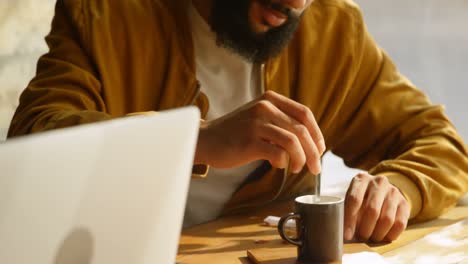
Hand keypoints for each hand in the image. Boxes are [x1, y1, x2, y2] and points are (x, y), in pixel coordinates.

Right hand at [195, 91, 325, 173]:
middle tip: (315, 168)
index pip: (304, 113)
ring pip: (293, 142)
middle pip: (302, 130)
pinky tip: (278, 165)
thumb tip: (310, 142)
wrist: (206, 140)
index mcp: (270, 99)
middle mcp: (265, 107)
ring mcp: (256, 123)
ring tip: (297, 168)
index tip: (320, 149)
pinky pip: (278, 153)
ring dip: (301, 159)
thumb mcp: (258, 118)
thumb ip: (280, 122)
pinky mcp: (249, 141)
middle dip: (314, 152)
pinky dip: (283, 162)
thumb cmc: (235, 133)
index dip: (317, 133)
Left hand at [344, 173, 410, 241]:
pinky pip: (400, 224)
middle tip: (361, 237)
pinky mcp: (405, 203)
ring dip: (378, 234)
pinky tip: (383, 237)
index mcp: (361, 179)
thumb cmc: (361, 199)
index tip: (346, 235)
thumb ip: (346, 212)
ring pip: (387, 219)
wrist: (382, 192)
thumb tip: (343, 233)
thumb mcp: (351, 200)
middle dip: (365, 229)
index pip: (355, 200)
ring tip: (371, 237)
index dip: (350, 220)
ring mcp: (394, 191)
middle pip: (372, 210)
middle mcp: (379, 182)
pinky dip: (390, 235)